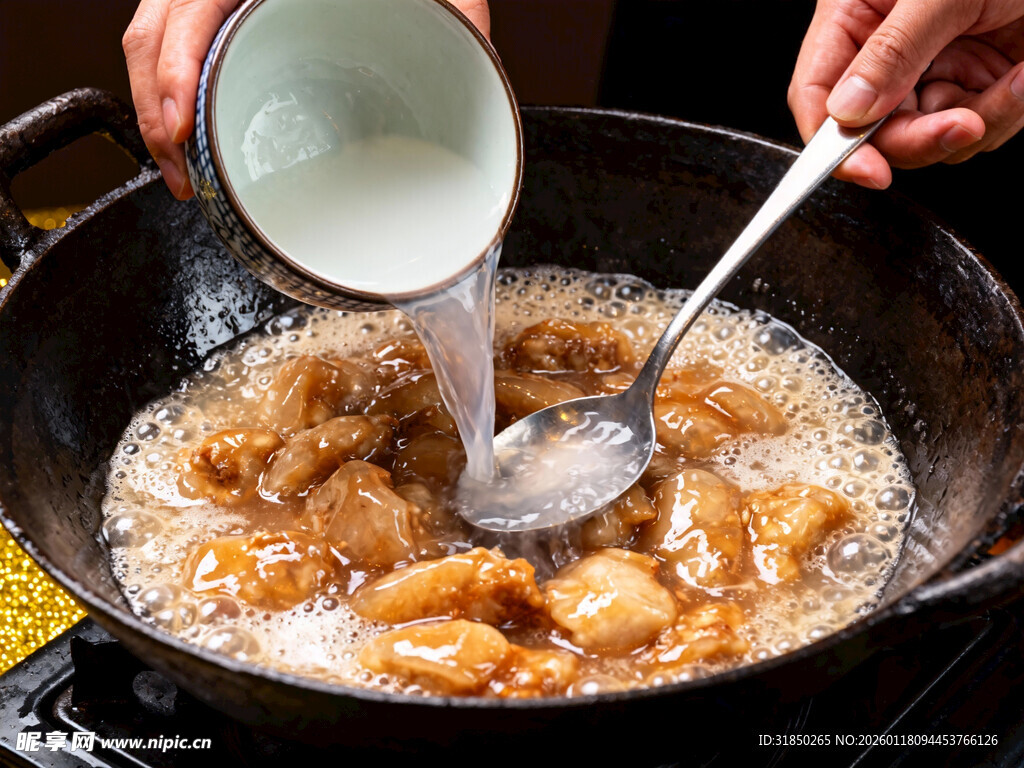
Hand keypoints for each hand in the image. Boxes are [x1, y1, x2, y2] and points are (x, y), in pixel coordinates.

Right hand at [123, 0, 491, 200]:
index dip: (172, 72)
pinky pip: (180, 49)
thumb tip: (475, 63)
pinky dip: (177, 97)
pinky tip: (194, 137)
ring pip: (155, 41)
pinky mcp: (229, 18)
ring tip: (185, 174)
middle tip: (183, 176)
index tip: (181, 131)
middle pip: (155, 31)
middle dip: (155, 113)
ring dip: (158, 112)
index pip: (187, 12)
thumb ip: (454, 12)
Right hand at [788, 0, 1023, 187]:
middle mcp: (886, 49)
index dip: (832, 142)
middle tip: (963, 124)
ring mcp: (931, 68)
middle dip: (923, 137)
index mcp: (855, 15)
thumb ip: (893, 51)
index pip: (815, 93)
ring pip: (927, 138)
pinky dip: (1006, 111)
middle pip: (874, 131)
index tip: (869, 170)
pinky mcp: (973, 80)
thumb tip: (847, 110)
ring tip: (1019, 77)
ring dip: (979, 121)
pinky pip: (974, 128)